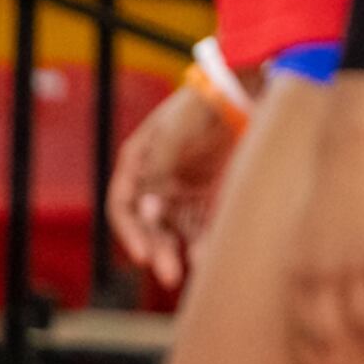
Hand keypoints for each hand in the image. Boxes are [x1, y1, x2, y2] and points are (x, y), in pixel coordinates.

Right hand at [107, 80, 239, 289]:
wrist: (240, 90)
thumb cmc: (200, 106)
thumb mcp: (174, 131)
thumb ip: (159, 168)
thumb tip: (148, 208)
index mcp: (137, 164)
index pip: (123, 206)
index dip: (130, 233)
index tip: (143, 255)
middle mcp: (156, 181)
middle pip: (150, 225)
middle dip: (157, 250)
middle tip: (169, 273)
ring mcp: (182, 189)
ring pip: (176, 230)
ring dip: (181, 251)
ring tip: (197, 267)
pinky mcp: (209, 194)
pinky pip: (203, 223)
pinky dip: (204, 240)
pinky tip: (210, 255)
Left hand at [284, 79, 363, 363]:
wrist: (348, 150)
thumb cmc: (324, 190)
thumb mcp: (300, 234)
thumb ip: (302, 270)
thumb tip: (305, 301)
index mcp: (295, 272)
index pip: (299, 335)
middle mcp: (319, 274)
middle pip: (326, 338)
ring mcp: (353, 263)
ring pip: (363, 322)